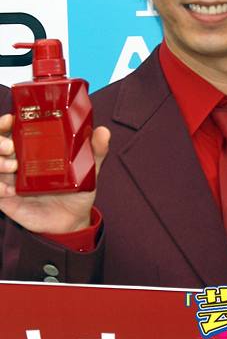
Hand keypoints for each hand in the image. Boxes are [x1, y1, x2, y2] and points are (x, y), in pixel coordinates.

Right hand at [0, 113, 109, 234]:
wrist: (73, 220)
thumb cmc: (77, 189)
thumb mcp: (88, 168)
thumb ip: (96, 150)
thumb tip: (104, 131)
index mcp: (33, 148)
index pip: (12, 129)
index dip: (5, 122)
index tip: (10, 118)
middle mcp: (19, 161)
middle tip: (11, 145)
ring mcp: (11, 180)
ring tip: (13, 165)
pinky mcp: (9, 200)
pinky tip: (12, 190)